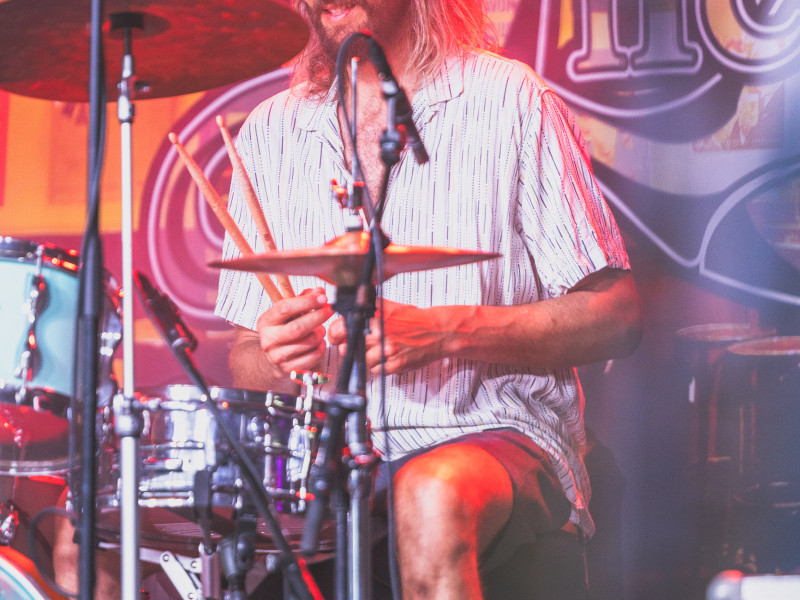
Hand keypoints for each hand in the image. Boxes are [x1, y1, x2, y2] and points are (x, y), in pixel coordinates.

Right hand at [255, 287, 333, 376]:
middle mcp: (269, 340)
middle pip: (298, 328)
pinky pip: (314, 356)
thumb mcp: (289, 312)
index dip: (306, 301)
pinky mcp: (289, 369)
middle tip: (330, 310)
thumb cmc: (284, 329)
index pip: (285, 308)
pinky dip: (321, 347)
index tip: (322, 298)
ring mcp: (278, 356)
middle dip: (318, 317)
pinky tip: (318, 343)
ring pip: (309, 342)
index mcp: (266, 322)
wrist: (272, 359)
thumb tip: (320, 292)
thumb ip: (303, 299)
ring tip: (319, 329)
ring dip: (320, 333)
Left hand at [328, 299, 452, 374]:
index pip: (340, 328)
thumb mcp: (387, 307)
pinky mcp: (395, 364)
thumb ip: (366, 310)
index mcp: (374, 317)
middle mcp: (378, 332)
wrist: (436, 331)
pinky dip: (379, 367)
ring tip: (380, 350)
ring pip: (362, 361)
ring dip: (367, 358)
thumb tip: (343, 312)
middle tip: (359, 346)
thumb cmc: (413, 320)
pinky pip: (376, 371)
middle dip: (350, 349)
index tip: (337, 338)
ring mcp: (386, 349)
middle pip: (348, 348)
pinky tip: (388, 358)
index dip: (335, 335)